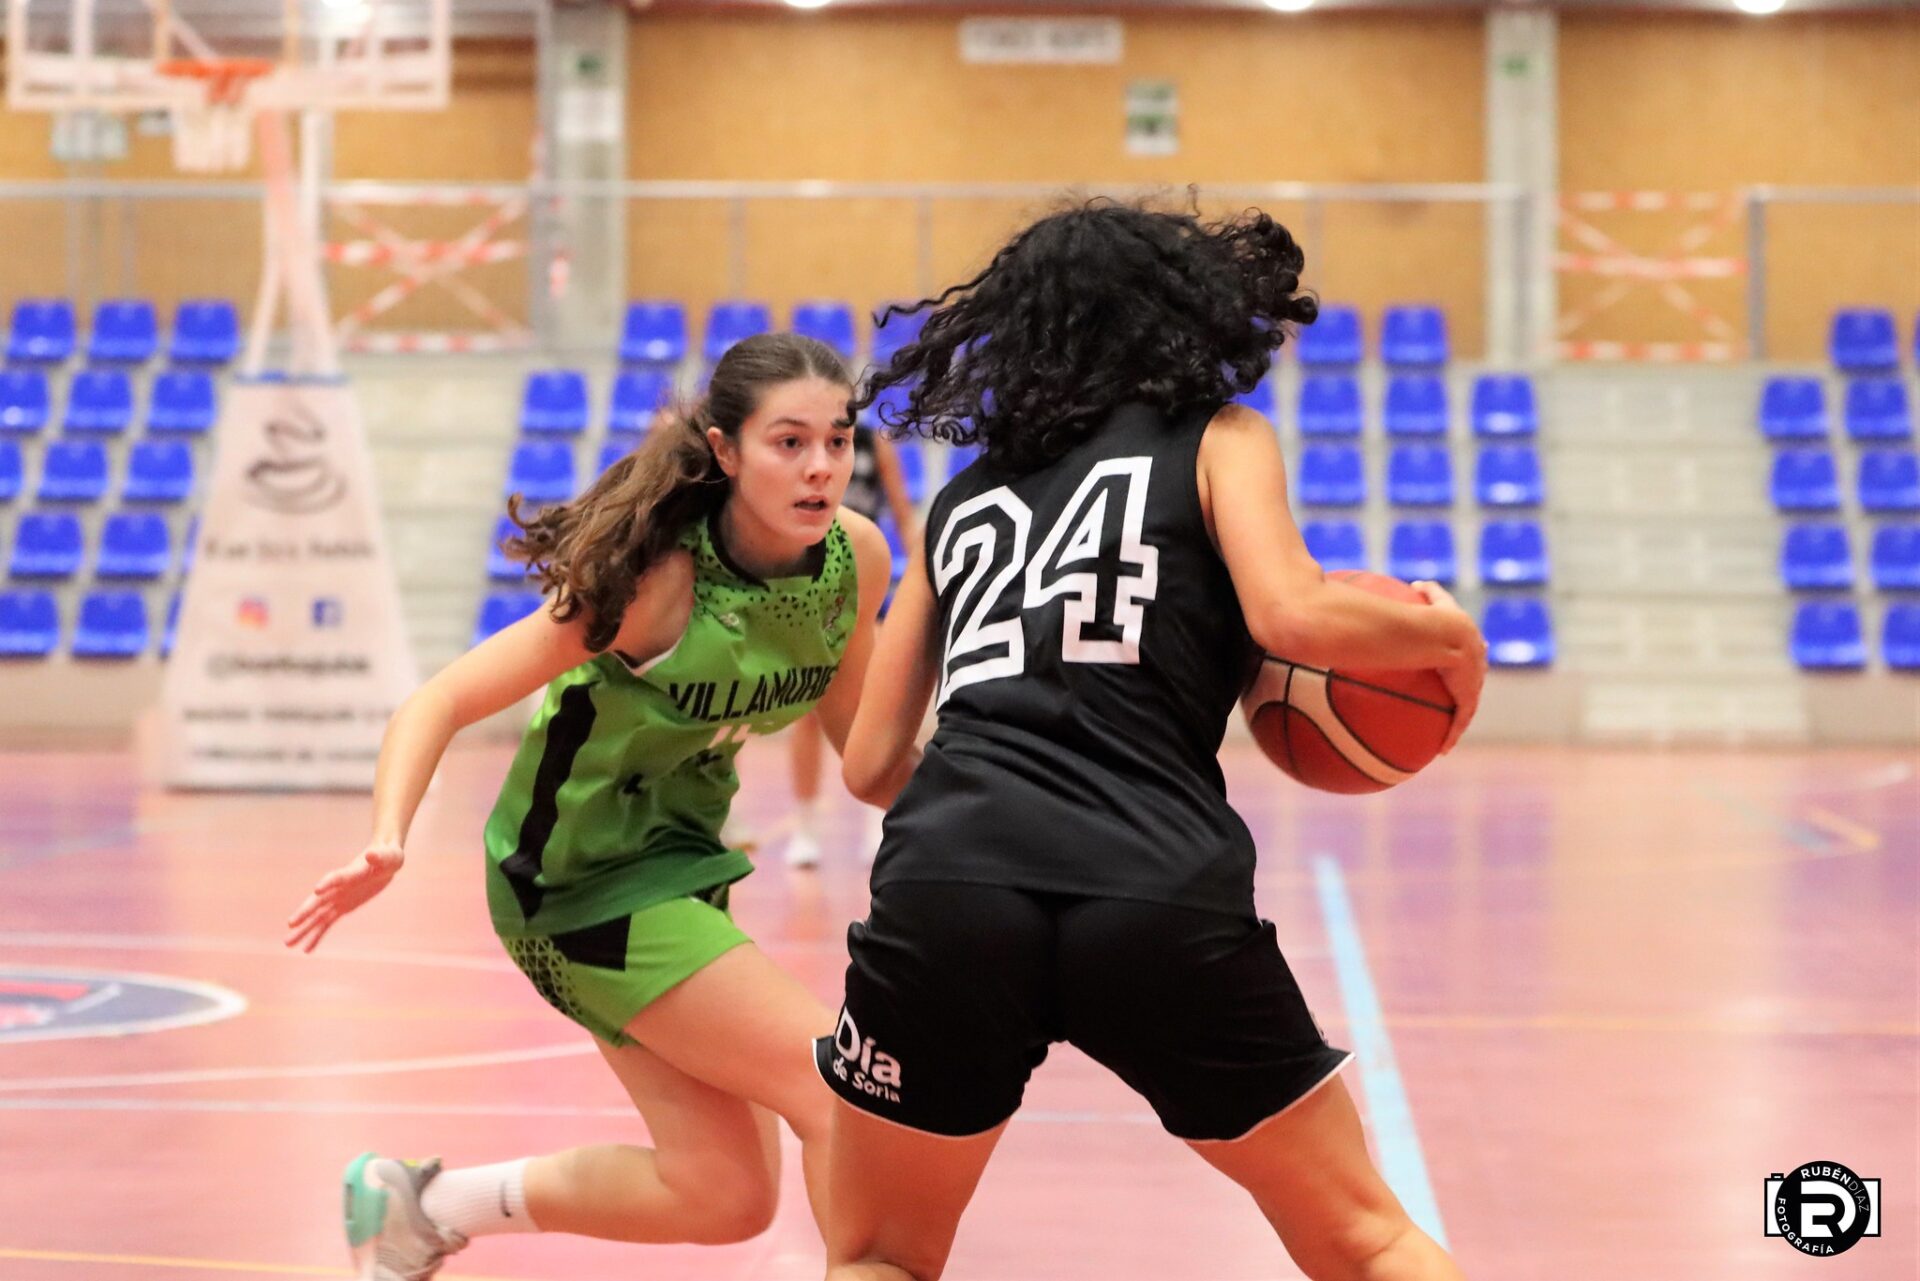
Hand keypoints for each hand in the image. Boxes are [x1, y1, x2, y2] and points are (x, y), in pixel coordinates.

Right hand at [284, 844, 404, 952]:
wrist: (384, 861)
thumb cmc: (387, 857)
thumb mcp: (388, 857)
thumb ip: (379, 857)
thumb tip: (371, 854)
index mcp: (349, 873)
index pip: (336, 878)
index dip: (328, 883)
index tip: (317, 890)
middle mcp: (338, 887)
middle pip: (319, 900)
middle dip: (306, 912)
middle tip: (291, 924)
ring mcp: (337, 898)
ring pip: (317, 916)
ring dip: (304, 929)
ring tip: (288, 944)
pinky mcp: (342, 907)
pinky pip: (326, 923)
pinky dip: (317, 936)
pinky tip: (306, 949)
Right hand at [1411, 581, 1485, 753]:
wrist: (1448, 634)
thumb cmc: (1434, 616)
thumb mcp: (1430, 601)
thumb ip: (1426, 590)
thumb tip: (1414, 582)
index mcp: (1467, 641)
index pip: (1474, 648)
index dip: (1473, 653)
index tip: (1471, 657)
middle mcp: (1474, 663)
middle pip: (1473, 678)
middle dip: (1469, 687)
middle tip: (1460, 695)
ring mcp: (1472, 682)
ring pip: (1468, 705)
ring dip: (1460, 719)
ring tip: (1450, 736)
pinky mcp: (1467, 697)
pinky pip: (1459, 720)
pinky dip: (1453, 734)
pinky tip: (1445, 750)